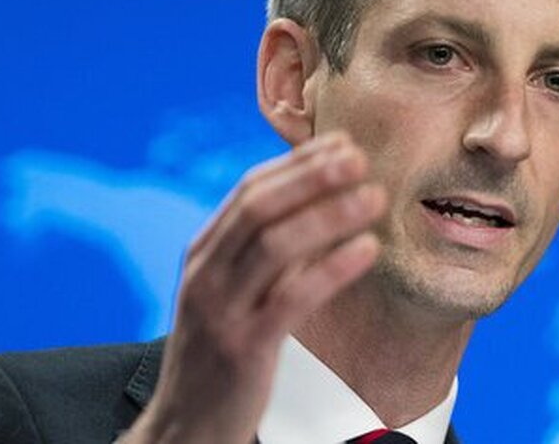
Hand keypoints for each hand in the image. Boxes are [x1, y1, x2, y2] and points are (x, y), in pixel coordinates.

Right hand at [122, 131, 385, 443]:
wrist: (183, 429)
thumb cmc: (221, 355)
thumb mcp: (234, 294)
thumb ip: (266, 253)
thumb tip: (322, 206)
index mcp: (203, 255)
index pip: (249, 191)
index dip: (297, 164)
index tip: (342, 143)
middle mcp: (205, 275)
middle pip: (260, 208)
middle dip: (312, 177)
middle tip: (361, 157)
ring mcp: (221, 311)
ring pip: (275, 245)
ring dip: (330, 214)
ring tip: (375, 198)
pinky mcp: (243, 348)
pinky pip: (292, 298)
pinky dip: (332, 268)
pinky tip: (367, 251)